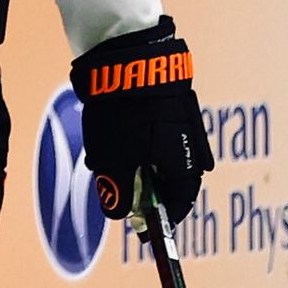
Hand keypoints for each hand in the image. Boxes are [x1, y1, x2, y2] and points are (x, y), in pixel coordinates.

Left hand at [71, 21, 211, 222]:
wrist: (128, 58)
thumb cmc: (124, 115)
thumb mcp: (113, 159)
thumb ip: (117, 190)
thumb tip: (119, 214)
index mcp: (184, 166)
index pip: (178, 204)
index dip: (158, 219)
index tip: (141, 229)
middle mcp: (188, 149)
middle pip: (164, 182)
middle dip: (135, 187)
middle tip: (108, 185)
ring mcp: (180, 127)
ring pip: (153, 158)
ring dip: (128, 164)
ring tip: (99, 158)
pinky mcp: (167, 109)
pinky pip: (151, 137)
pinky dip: (131, 144)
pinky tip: (106, 137)